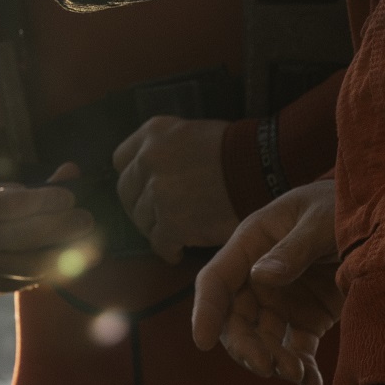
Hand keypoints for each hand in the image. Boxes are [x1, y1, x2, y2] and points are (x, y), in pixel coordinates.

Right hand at [0, 168, 106, 294]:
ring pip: (32, 264)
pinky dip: (55, 268)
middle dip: (61, 227)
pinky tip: (73, 257)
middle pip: (25, 236)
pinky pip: (32, 279)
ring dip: (65, 253)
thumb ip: (33, 187)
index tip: (68, 196)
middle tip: (85, 218)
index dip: (44, 200)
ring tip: (87, 239)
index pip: (11, 205)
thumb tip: (71, 171)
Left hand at [111, 115, 239, 258]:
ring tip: (176, 234)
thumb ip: (165, 149)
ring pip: (142, 220)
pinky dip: (169, 249)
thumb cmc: (235, 152)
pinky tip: (180, 250)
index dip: (133, 179)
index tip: (144, 190)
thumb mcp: (192, 133)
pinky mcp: (171, 222)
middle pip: (127, 193)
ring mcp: (158, 192)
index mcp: (153, 134)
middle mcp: (148, 160)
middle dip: (141, 207)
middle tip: (159, 217)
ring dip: (157, 228)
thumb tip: (148, 173)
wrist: (263, 170)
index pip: (121, 160)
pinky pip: (159, 243)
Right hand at [191, 177, 338, 384]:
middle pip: (237, 320)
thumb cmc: (341, 206)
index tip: (201, 343)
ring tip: (298, 375)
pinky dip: (302, 369)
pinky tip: (312, 384)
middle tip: (267, 367)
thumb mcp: (320, 221)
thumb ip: (294, 249)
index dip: (205, 311)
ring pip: (264, 340)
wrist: (379, 215)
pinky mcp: (307, 318)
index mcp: (251, 244)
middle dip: (247, 347)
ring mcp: (282, 300)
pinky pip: (296, 349)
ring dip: (276, 362)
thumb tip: (260, 277)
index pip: (215, 281)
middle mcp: (258, 276)